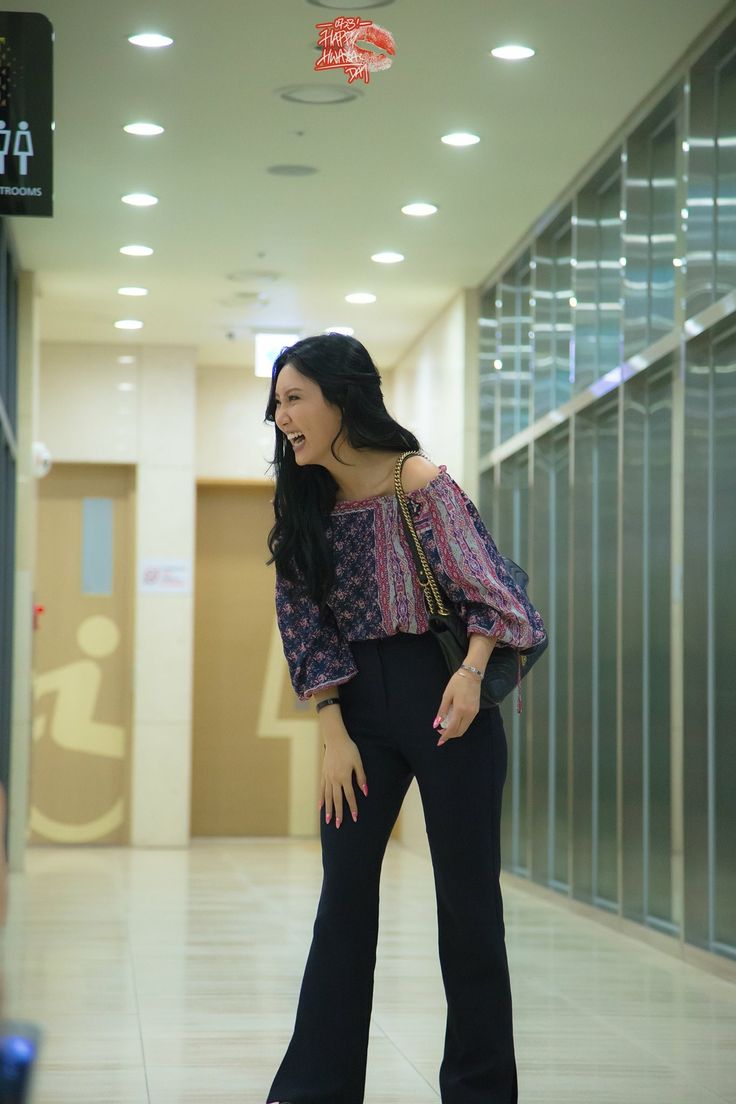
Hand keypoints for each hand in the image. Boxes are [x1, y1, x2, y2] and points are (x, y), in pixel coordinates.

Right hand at [318, 712, 367, 828]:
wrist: (335, 739)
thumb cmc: (349, 749)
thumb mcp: (358, 762)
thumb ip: (361, 777)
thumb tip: (365, 792)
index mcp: (345, 777)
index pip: (349, 796)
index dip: (353, 808)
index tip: (355, 818)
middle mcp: (335, 779)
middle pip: (337, 800)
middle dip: (338, 813)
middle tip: (338, 826)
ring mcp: (327, 777)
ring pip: (328, 797)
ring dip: (328, 810)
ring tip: (328, 821)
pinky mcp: (323, 774)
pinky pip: (322, 789)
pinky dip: (321, 799)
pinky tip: (320, 807)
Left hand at [433, 670, 480, 744]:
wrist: (472, 674)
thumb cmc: (457, 683)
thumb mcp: (446, 695)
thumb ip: (442, 711)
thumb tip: (436, 724)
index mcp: (460, 710)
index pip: (452, 728)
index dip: (445, 736)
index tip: (439, 741)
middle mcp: (469, 714)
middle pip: (459, 731)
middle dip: (450, 735)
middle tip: (440, 732)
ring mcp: (474, 713)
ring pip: (464, 728)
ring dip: (455, 731)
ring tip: (445, 727)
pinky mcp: (476, 711)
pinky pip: (467, 723)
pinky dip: (460, 725)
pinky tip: (453, 721)